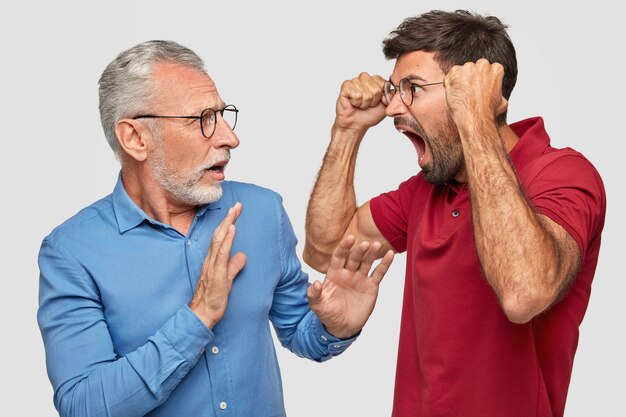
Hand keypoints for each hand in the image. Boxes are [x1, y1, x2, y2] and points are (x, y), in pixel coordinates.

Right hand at [189, 203, 246, 328]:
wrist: (202, 315)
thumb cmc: (213, 299)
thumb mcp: (227, 279)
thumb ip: (234, 267)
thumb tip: (242, 255)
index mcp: (213, 261)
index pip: (220, 238)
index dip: (228, 224)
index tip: (235, 212)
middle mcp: (210, 260)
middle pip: (219, 235)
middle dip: (228, 219)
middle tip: (237, 205)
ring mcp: (212, 266)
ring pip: (219, 241)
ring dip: (228, 224)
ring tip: (234, 212)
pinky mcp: (216, 274)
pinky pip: (221, 254)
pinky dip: (227, 241)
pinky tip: (232, 230)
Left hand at [307, 235, 393, 338]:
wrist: (342, 327)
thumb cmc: (328, 314)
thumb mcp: (318, 306)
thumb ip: (314, 294)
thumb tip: (315, 283)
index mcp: (334, 274)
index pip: (339, 257)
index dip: (344, 247)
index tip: (350, 238)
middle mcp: (348, 273)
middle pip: (354, 258)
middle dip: (359, 251)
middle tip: (365, 244)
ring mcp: (360, 278)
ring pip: (367, 262)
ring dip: (372, 253)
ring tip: (377, 245)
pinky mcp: (371, 286)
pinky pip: (379, 273)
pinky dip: (385, 264)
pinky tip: (390, 255)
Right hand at [334, 72, 387, 133]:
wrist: (356, 124)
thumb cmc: (369, 115)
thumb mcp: (386, 106)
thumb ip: (391, 96)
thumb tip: (391, 90)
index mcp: (376, 81)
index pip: (384, 84)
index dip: (381, 97)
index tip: (377, 102)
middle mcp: (366, 79)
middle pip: (375, 89)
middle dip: (372, 101)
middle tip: (367, 104)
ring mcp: (355, 81)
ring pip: (365, 92)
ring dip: (364, 103)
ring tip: (360, 104)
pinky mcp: (346, 85)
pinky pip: (356, 94)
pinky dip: (356, 102)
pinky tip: (353, 103)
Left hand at [444, 58, 507, 130]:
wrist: (474, 117)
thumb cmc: (488, 112)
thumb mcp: (502, 102)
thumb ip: (500, 94)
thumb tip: (499, 97)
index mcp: (496, 69)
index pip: (488, 69)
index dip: (482, 79)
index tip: (479, 88)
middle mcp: (482, 65)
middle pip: (475, 68)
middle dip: (472, 77)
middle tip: (469, 91)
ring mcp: (468, 67)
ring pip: (462, 71)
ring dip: (461, 80)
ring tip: (462, 94)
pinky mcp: (455, 72)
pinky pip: (450, 75)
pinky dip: (451, 83)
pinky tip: (455, 94)